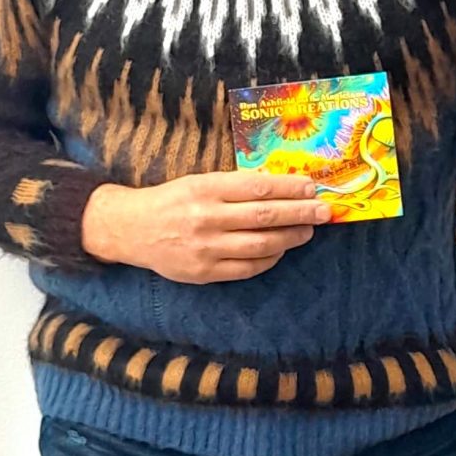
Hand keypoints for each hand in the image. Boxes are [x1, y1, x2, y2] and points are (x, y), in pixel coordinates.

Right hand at [82, 171, 331, 283]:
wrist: (132, 229)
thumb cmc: (171, 199)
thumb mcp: (198, 181)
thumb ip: (233, 185)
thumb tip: (277, 185)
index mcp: (206, 189)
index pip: (257, 187)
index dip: (288, 187)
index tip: (311, 186)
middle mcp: (207, 218)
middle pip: (264, 216)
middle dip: (299, 213)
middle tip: (324, 210)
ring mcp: (206, 248)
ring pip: (260, 244)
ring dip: (290, 237)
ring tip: (309, 230)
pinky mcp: (205, 273)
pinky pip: (247, 268)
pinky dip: (269, 258)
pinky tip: (282, 249)